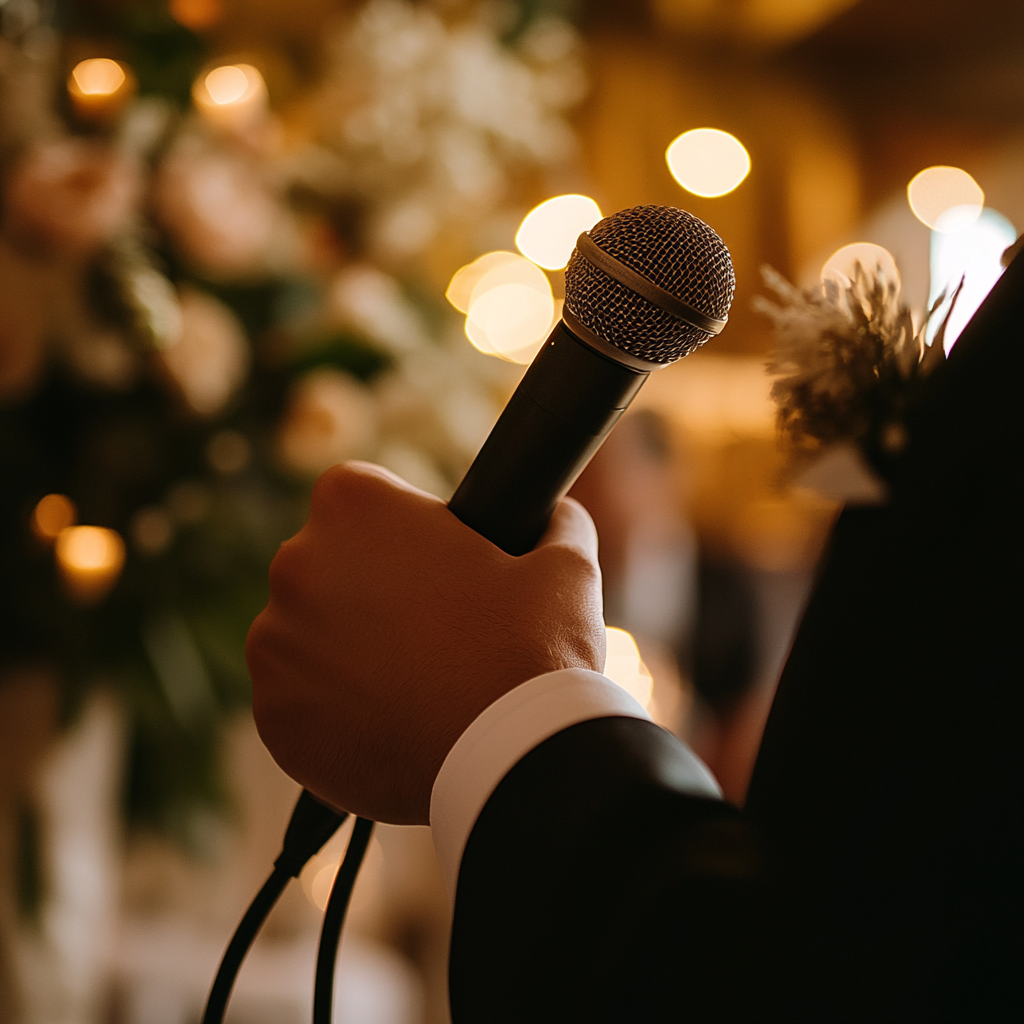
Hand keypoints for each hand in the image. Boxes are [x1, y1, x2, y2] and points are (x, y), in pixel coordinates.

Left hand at [246, 462, 604, 824]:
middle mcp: (296, 563)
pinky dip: (333, 708)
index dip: (407, 530)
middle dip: (373, 588)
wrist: (512, 759)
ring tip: (414, 680)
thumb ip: (551, 521)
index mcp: (354, 505)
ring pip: (309, 634)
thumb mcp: (563, 562)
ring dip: (348, 649)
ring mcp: (274, 643)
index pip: (367, 497)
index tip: (437, 565)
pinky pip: (299, 700)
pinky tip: (388, 718)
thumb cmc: (533, 648)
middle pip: (331, 564)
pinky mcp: (272, 715)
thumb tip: (553, 517)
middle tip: (433, 627)